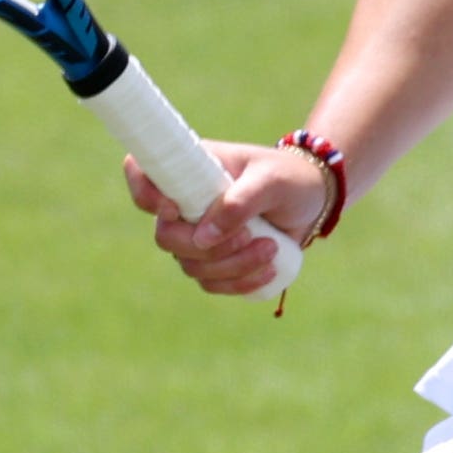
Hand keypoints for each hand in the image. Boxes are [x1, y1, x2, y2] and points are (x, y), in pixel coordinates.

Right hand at [125, 145, 327, 297]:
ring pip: (191, 266)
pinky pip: (212, 284)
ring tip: (271, 249)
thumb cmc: (289, 178)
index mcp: (189, 169)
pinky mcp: (215, 260)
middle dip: (208, 247)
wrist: (312, 198)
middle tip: (248, 236)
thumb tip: (204, 237)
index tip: (174, 209)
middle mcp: (184, 202)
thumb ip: (240, 202)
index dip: (145, 195)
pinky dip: (240, 283)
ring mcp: (196, 234)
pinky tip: (268, 270)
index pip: (140, 173)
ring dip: (232, 266)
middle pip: (166, 237)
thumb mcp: (271, 181)